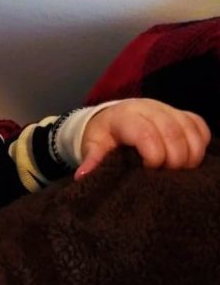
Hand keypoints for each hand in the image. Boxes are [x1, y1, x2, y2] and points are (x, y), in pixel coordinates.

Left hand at [76, 98, 210, 179]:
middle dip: (174, 159)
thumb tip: (83, 176)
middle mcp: (149, 108)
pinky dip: (199, 143)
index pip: (146, 133)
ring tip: (181, 171)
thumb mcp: (92, 146)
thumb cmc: (102, 136)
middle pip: (172, 132)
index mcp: (125, 116)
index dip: (153, 156)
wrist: (109, 119)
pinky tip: (191, 159)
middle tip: (168, 176)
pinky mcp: (180, 113)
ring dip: (190, 154)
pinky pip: (199, 125)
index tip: (149, 171)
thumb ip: (92, 160)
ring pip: (189, 128)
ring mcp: (167, 108)